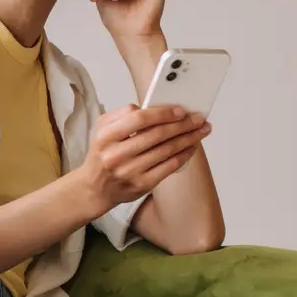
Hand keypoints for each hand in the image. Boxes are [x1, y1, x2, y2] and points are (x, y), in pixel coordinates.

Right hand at [74, 103, 209, 205]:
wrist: (94, 187)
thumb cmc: (103, 153)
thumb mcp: (102, 128)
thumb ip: (122, 114)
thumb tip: (151, 108)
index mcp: (106, 136)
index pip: (138, 119)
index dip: (163, 113)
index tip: (180, 110)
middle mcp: (116, 155)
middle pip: (156, 135)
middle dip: (182, 125)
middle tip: (199, 118)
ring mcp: (129, 171)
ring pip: (166, 151)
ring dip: (188, 139)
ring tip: (201, 131)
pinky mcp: (141, 185)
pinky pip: (168, 167)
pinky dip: (183, 155)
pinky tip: (191, 147)